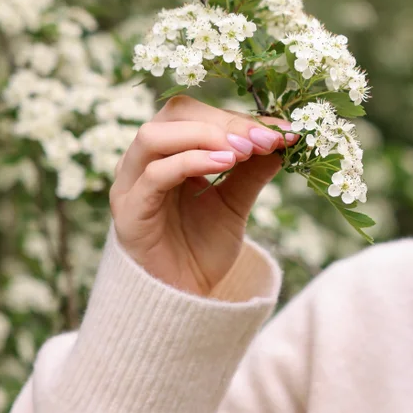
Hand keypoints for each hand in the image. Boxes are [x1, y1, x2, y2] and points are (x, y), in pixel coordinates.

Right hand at [109, 94, 296, 295]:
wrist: (183, 298)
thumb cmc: (203, 246)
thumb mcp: (236, 201)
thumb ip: (253, 169)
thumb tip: (283, 136)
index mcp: (168, 151)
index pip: (198, 113)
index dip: (240, 117)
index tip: (282, 131)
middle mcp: (144, 161)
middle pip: (175, 114)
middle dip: (224, 121)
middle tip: (263, 138)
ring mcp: (130, 184)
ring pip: (155, 136)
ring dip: (205, 135)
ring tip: (245, 151)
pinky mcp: (129, 211)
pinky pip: (155, 175)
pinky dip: (191, 161)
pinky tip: (226, 164)